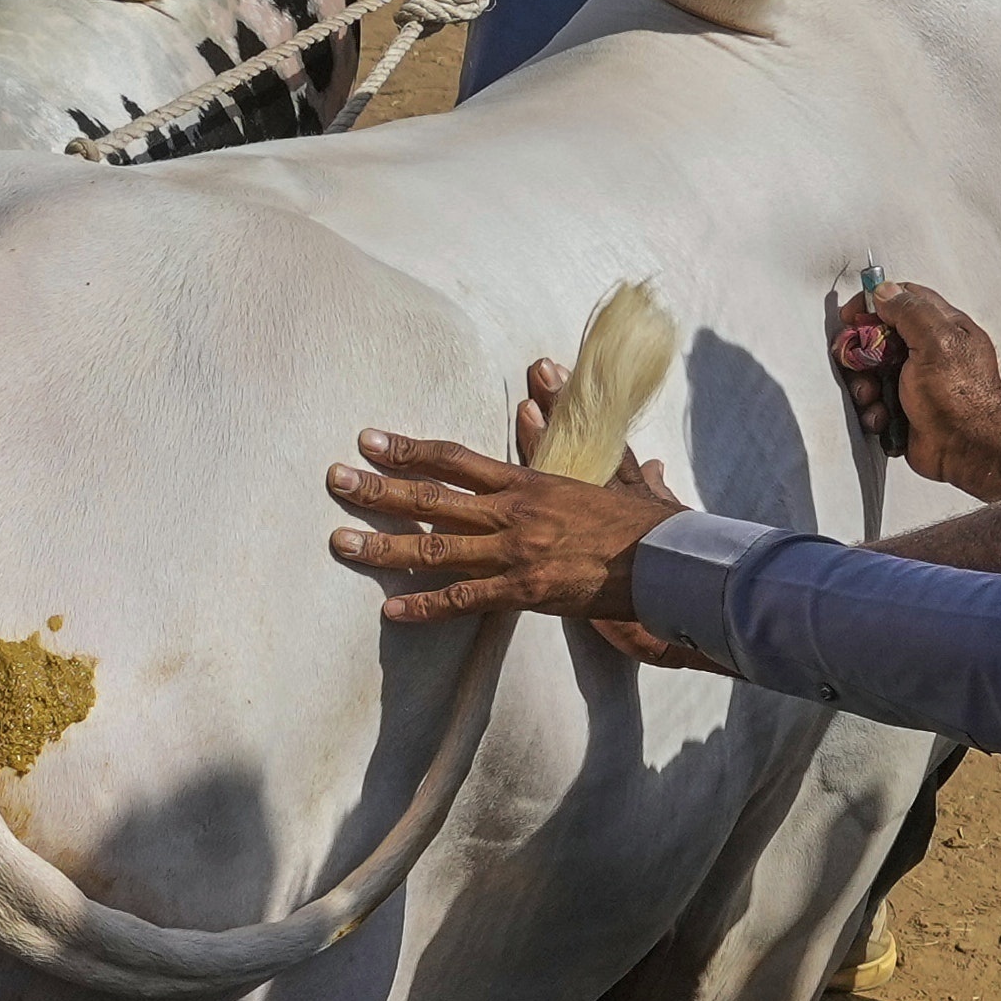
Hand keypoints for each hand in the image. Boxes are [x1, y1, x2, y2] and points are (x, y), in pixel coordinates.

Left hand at [330, 366, 679, 644]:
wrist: (666, 561)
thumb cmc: (637, 520)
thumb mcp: (598, 469)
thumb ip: (563, 433)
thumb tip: (540, 388)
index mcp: (526, 482)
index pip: (454, 458)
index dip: (408, 448)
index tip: (368, 440)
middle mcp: (512, 513)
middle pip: (431, 498)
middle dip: (378, 489)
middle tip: (334, 480)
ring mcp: (514, 553)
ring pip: (434, 549)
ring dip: (383, 548)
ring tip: (340, 544)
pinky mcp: (524, 592)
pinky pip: (463, 600)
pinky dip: (424, 608)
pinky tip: (390, 612)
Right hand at [828, 280, 1000, 496]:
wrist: (968, 447)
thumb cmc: (957, 392)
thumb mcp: (936, 341)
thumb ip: (910, 311)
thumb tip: (882, 290)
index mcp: (940, 327)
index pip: (903, 299)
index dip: (873, 303)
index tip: (850, 316)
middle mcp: (926, 352)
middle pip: (878, 338)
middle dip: (860, 352)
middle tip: (856, 364)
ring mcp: (913, 383)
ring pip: (871, 374)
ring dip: (863, 385)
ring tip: (871, 398)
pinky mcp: (903, 412)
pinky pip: (875, 405)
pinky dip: (873, 412)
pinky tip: (882, 419)